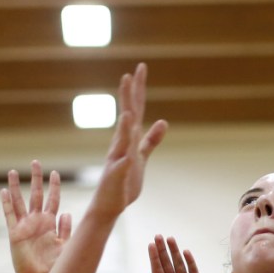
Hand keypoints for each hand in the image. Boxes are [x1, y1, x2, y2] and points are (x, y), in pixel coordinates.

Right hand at [1, 159, 71, 272]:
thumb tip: (66, 212)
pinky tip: (4, 191)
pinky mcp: (15, 234)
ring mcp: (25, 226)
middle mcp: (37, 222)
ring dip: (16, 187)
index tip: (55, 173)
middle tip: (36, 162)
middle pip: (36, 195)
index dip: (54, 187)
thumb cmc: (55, 266)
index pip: (52, 200)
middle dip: (36, 179)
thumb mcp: (66, 245)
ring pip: (20, 202)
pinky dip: (6, 204)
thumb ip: (67, 229)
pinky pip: (9, 216)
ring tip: (12, 172)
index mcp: (51, 224)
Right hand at [90, 63, 167, 219]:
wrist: (110, 204)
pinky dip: (124, 158)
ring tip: (128, 109)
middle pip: (128, 116)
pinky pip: (122, 165)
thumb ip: (151, 140)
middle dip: (130, 96)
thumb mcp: (142, 157)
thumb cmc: (125, 181)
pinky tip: (127, 153)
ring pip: (123, 138)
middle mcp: (121, 144)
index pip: (135, 109)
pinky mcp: (117, 175)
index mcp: (128, 139)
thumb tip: (163, 121)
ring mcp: (118, 158)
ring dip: (126, 124)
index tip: (140, 68)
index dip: (138, 90)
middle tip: (132, 72)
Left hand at [147, 234, 209, 272]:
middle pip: (167, 264)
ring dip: (175, 252)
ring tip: (170, 239)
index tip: (151, 244)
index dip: (154, 257)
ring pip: (179, 265)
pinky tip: (186, 252)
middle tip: (158, 236)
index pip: (157, 270)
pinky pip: (194, 272)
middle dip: (163, 250)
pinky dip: (190, 262)